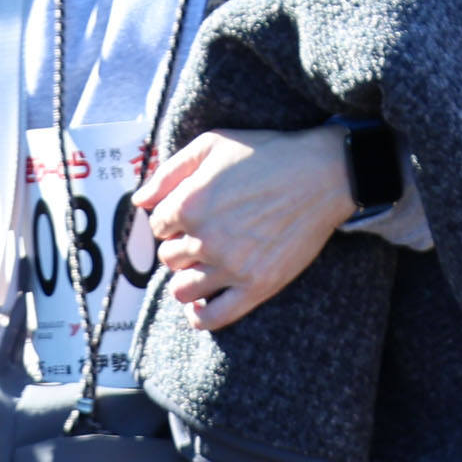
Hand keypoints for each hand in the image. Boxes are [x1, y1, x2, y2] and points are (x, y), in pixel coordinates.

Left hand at [138, 126, 351, 332]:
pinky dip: (201, 317)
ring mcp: (231, 266)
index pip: (157, 225)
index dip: (171, 218)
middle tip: (204, 235)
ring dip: (187, 278)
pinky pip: (214, 317)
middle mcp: (205, 239)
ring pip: (183, 290)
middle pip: (169, 257)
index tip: (190, 213)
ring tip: (203, 266)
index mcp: (189, 204)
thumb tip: (139, 200)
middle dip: (180, 246)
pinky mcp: (257, 286)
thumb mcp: (211, 144)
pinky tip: (201, 306)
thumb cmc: (266, 154)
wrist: (322, 174)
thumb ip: (168, 172)